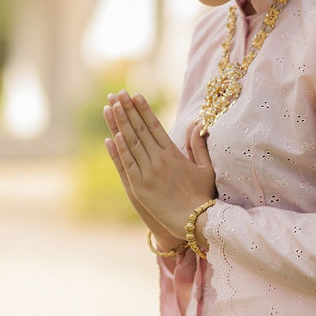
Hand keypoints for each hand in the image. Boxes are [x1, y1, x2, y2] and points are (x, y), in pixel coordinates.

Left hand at [104, 91, 214, 244]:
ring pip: (130, 143)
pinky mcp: (139, 187)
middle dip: (127, 110)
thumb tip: (197, 124)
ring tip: (110, 107)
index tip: (135, 95)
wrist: (195, 221)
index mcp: (174, 153)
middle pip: (139, 129)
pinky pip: (127, 164)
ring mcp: (148, 172)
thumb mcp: (206, 168)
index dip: (143, 109)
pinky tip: (112, 135)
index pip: (154, 125)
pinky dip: (119, 150)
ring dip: (119, 123)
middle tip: (117, 93)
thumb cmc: (202, 196)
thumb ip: (198, 145)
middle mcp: (159, 159)